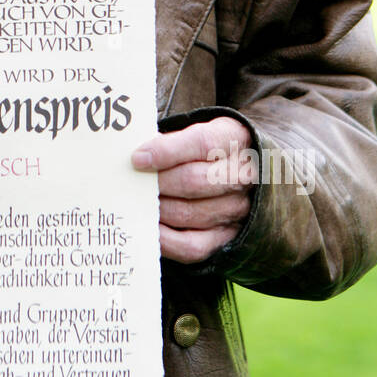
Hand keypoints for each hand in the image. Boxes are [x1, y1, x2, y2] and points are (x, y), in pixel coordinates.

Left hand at [131, 116, 256, 263]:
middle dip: (158, 182)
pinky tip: (148, 226)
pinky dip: (164, 238)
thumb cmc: (202, 149)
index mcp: (233, 139)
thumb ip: (169, 140)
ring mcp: (238, 210)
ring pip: (188, 213)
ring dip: (157, 209)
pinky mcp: (226, 237)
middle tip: (133, 182)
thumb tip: (136, 157)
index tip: (138, 158)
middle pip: (193, 180)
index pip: (202, 143)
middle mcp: (243, 176)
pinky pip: (191, 245)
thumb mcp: (194, 131)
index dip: (167, 151)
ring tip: (136, 201)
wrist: (235, 171)